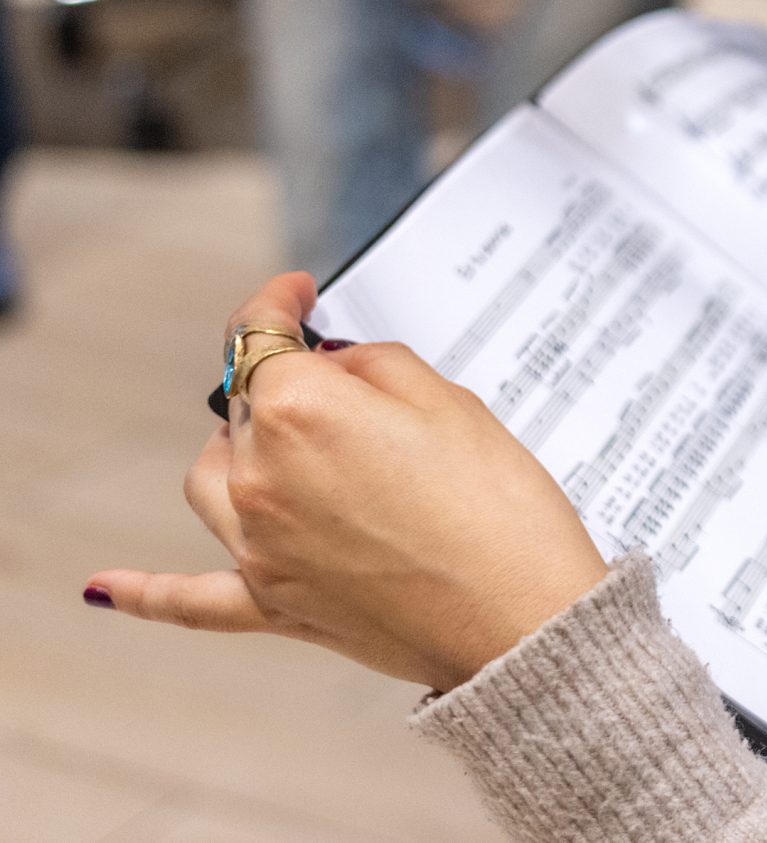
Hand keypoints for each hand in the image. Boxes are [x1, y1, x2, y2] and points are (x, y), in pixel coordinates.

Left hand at [85, 273, 608, 693]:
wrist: (519, 616)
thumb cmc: (498, 508)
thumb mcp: (450, 401)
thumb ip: (377, 367)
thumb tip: (338, 364)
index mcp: (302, 408)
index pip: (260, 333)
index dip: (277, 301)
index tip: (295, 292)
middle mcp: (262, 474)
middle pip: (245, 404)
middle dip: (287, 379)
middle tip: (345, 378)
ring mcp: (258, 545)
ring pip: (212, 478)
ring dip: (237, 449)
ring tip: (283, 444)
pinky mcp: (272, 603)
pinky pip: (188, 599)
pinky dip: (143, 592)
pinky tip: (104, 587)